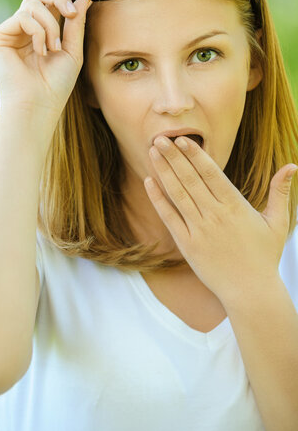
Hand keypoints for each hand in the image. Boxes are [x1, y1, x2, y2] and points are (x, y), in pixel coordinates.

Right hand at [0, 0, 92, 114]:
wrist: (37, 106)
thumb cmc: (55, 86)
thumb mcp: (72, 51)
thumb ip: (76, 24)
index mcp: (40, 32)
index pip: (52, 2)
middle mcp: (22, 29)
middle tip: (71, 12)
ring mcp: (8, 32)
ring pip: (33, 4)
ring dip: (51, 25)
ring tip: (54, 48)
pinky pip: (22, 16)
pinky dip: (38, 31)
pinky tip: (40, 51)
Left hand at [144, 135, 296, 307]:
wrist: (250, 293)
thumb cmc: (264, 256)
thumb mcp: (277, 222)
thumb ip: (280, 192)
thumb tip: (292, 165)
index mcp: (236, 206)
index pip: (212, 173)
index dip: (196, 155)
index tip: (183, 139)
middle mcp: (215, 215)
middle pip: (190, 179)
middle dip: (174, 157)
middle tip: (160, 137)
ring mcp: (199, 230)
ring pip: (177, 194)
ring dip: (163, 172)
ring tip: (153, 152)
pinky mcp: (187, 245)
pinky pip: (169, 217)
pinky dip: (158, 199)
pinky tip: (148, 182)